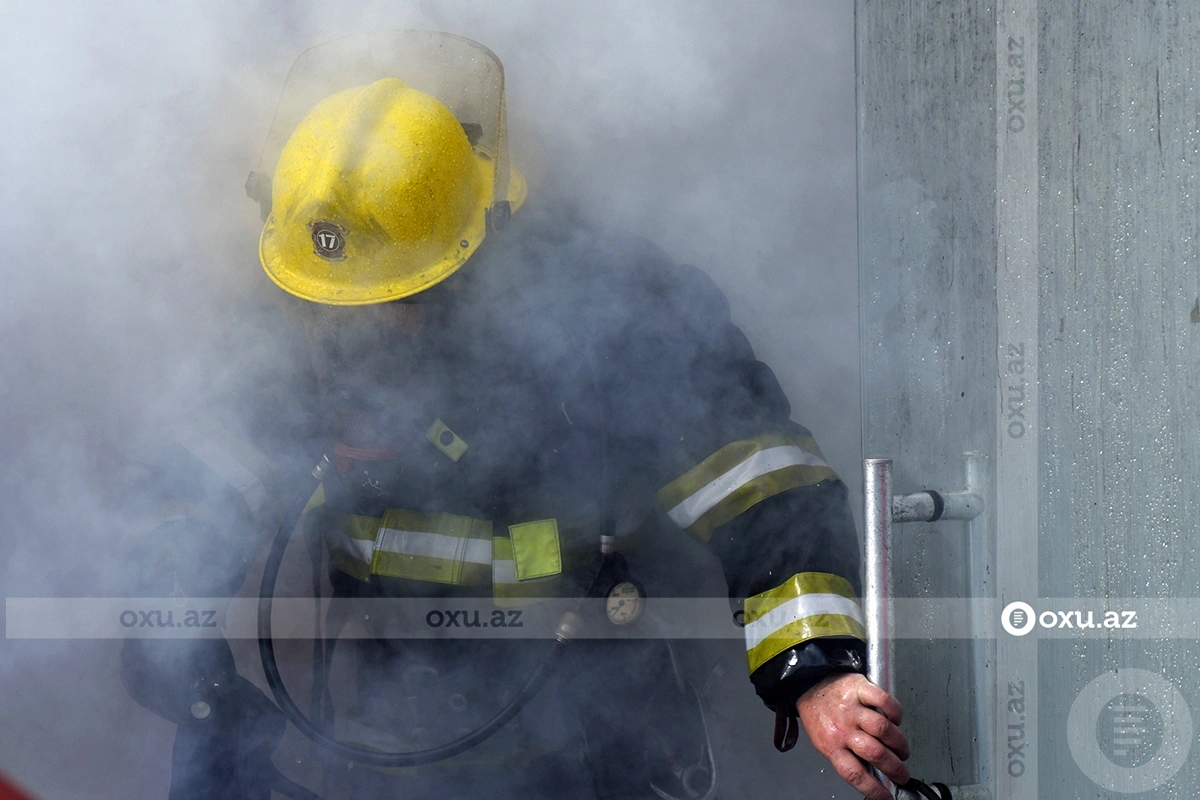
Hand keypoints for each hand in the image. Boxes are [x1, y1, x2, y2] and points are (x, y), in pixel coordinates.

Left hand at [796, 672, 910, 799]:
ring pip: (883, 729)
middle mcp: (842, 728)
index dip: (874, 789)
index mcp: (831, 746)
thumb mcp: (825, 742)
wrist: (809, 683)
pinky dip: (895, 712)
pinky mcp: (859, 688)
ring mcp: (851, 708)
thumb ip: (846, 757)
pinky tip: (896, 720)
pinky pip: (884, 701)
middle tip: (902, 772)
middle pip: (875, 753)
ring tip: (901, 749)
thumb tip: (872, 775)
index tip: (887, 797)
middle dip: (896, 768)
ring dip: (899, 744)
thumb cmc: (819, 714)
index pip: (855, 774)